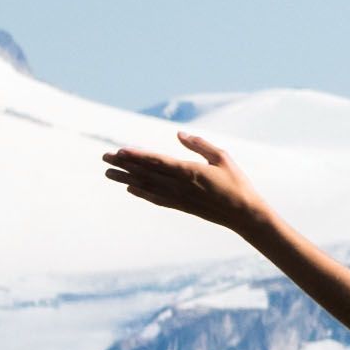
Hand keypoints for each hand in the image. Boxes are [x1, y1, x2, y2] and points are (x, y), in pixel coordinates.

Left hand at [102, 132, 289, 246]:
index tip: (119, 151)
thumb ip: (199, 145)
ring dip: (125, 179)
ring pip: (146, 186)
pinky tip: (130, 188)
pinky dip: (141, 193)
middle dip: (123, 165)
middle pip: (146, 173)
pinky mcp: (181, 206)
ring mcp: (178, 198)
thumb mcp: (222, 157)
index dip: (136, 156)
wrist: (244, 214)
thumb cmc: (236, 183)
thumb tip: (179, 134)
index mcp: (189, 171)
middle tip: (104, 158)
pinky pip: (156, 198)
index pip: (156, 161)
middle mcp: (179, 185)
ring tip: (108, 173)